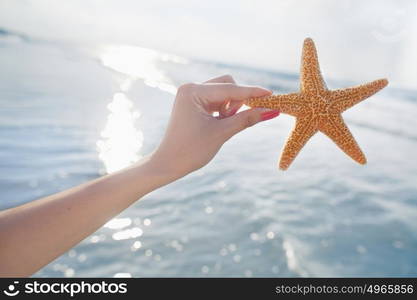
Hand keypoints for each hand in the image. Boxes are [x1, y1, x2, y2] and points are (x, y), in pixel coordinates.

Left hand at [151, 75, 279, 178]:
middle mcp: (191, 88)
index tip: (272, 94)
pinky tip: (221, 123)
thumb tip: (271, 110)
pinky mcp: (194, 104)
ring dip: (231, 107)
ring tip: (224, 125)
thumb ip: (247, 119)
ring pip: (223, 93)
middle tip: (239, 119)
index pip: (230, 89)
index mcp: (193, 91)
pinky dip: (224, 110)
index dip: (252, 92)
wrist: (168, 164)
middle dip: (238, 100)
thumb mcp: (222, 133)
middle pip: (228, 85)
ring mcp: (192, 95)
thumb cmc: (191, 150)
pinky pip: (217, 100)